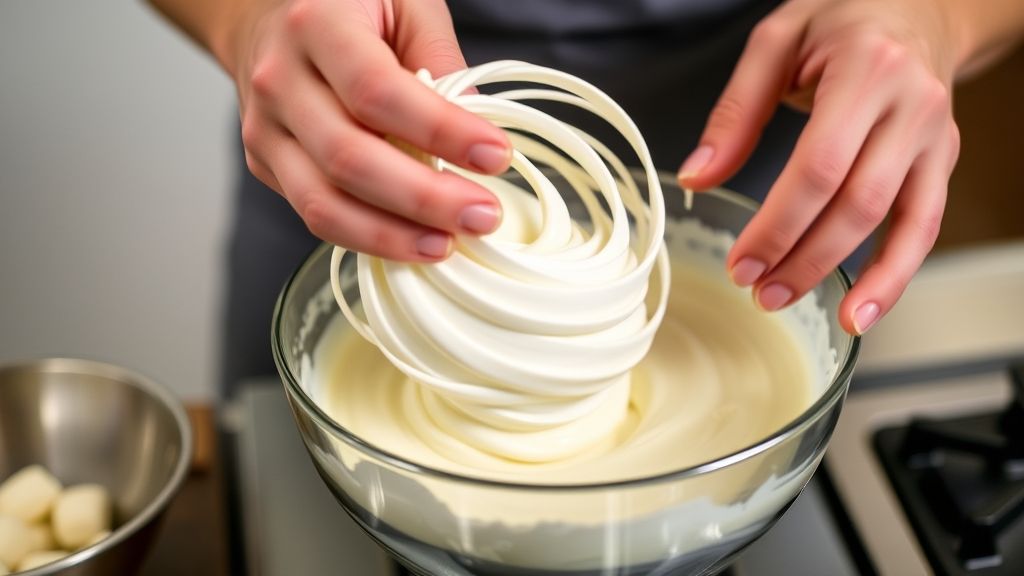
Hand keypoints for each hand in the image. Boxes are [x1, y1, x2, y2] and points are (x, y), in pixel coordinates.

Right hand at [221, 0, 510, 260]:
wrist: (265, 15)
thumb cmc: (349, 6)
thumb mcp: (405, 3)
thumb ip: (440, 57)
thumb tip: (476, 129)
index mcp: (317, 25)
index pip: (378, 91)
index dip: (440, 131)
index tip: (495, 155)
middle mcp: (279, 79)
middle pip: (349, 158)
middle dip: (424, 198)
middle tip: (482, 215)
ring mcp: (264, 128)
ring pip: (323, 203)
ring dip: (392, 235)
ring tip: (447, 244)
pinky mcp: (264, 164)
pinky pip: (315, 214)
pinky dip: (367, 237)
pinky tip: (411, 241)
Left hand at [678, 0, 961, 334]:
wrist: (919, 6)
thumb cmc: (843, 19)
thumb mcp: (777, 41)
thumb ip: (736, 110)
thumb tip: (697, 175)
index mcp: (866, 70)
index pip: (819, 165)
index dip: (778, 223)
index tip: (742, 261)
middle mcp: (911, 106)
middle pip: (857, 202)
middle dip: (804, 257)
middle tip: (758, 291)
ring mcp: (934, 137)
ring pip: (901, 222)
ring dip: (850, 278)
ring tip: (798, 304)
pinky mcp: (941, 160)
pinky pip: (925, 226)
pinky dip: (897, 274)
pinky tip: (864, 310)